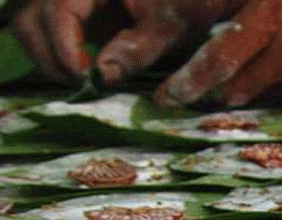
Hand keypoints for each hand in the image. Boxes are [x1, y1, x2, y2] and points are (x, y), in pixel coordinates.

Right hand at [11, 0, 241, 85]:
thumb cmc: (188, 2)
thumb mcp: (167, 27)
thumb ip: (135, 51)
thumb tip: (100, 78)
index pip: (57, 10)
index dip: (65, 49)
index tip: (87, 79)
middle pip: (31, 20)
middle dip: (52, 59)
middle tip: (85, 87)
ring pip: (31, 26)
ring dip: (50, 58)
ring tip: (83, 82)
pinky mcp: (77, 10)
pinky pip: (46, 30)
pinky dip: (58, 53)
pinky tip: (85, 71)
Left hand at [153, 0, 281, 106]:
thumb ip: (249, 6)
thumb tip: (216, 36)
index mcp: (276, 11)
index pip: (219, 60)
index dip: (189, 82)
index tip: (167, 98)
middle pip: (237, 88)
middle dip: (216, 93)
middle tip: (198, 94)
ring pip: (266, 95)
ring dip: (255, 86)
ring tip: (266, 66)